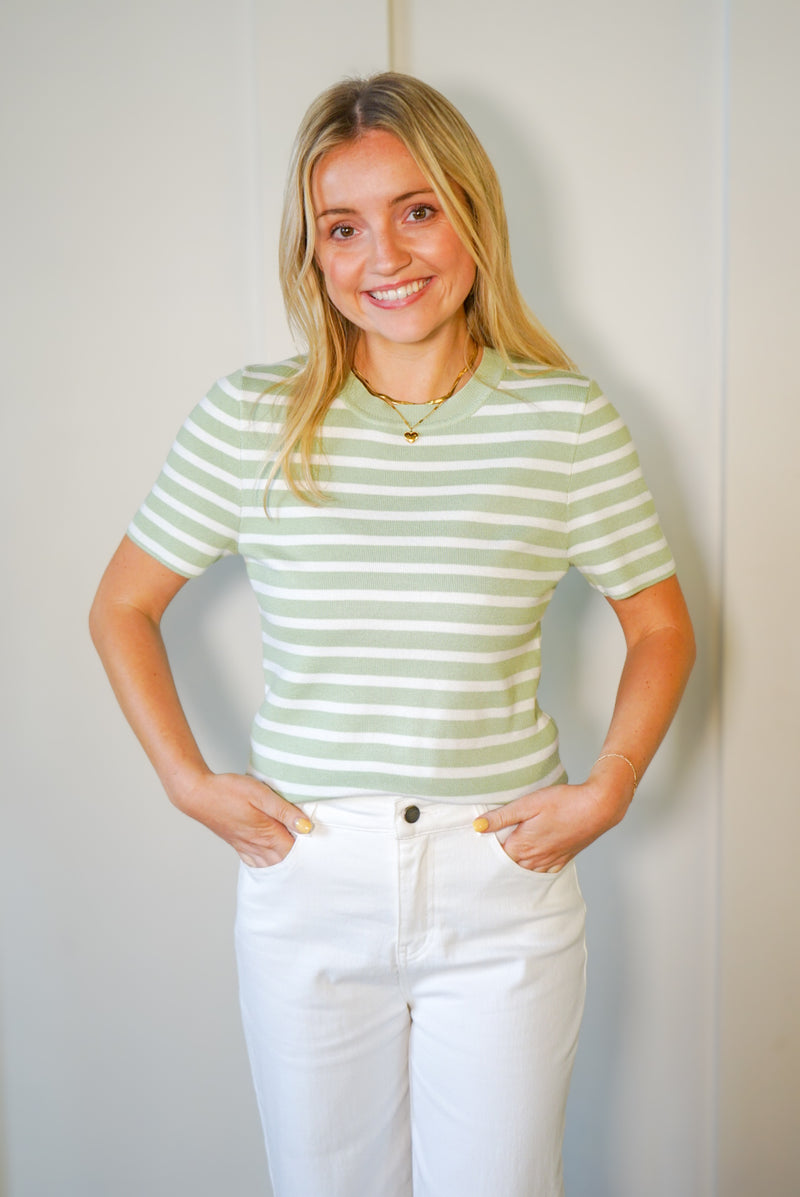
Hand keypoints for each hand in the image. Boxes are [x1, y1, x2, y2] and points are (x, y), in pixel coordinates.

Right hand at [175, 772, 311, 866]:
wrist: (198, 795)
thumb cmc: (229, 790)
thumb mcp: (261, 794)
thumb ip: (285, 811)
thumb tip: (307, 827)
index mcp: (267, 834)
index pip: (295, 851)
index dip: (310, 852)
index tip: (322, 850)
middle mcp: (258, 845)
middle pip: (284, 862)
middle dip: (299, 863)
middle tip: (315, 863)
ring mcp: (246, 846)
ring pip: (270, 866)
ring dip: (284, 867)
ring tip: (299, 866)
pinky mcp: (237, 844)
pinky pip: (255, 863)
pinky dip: (267, 867)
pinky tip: (272, 865)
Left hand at [473, 779, 629, 873]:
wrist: (598, 808)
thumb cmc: (564, 802)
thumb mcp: (528, 804)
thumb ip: (502, 817)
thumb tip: (478, 827)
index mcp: (523, 846)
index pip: (496, 858)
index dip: (486, 855)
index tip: (477, 853)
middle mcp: (535, 858)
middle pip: (510, 869)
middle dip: (499, 865)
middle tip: (487, 863)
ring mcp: (551, 861)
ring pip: (526, 873)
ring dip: (516, 871)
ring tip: (505, 867)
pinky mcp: (563, 859)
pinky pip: (544, 873)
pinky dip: (534, 872)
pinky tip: (531, 867)